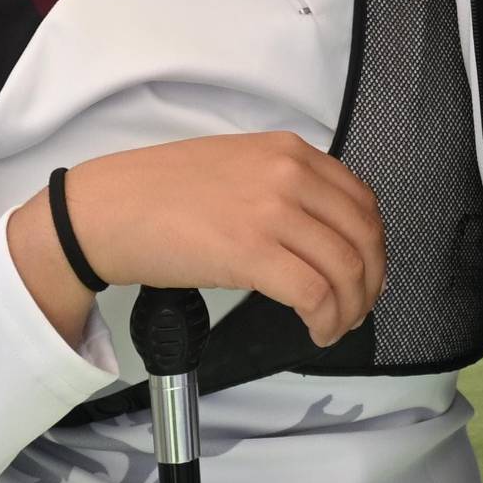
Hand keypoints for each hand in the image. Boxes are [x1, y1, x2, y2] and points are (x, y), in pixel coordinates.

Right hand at [8, 135, 386, 350]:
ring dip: (351, 308)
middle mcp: (289, 174)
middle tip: (358, 307)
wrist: (109, 209)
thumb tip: (322, 229)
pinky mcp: (252, 252)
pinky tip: (315, 331)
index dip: (374, 246)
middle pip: (364, 236)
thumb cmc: (161, 193)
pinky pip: (315, 294)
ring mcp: (273, 211)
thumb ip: (284, 185)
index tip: (367, 272)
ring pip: (347, 268)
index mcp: (289, 151)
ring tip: (335, 326)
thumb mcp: (238, 166)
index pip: (362, 201)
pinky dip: (326, 320)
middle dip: (371, 282)